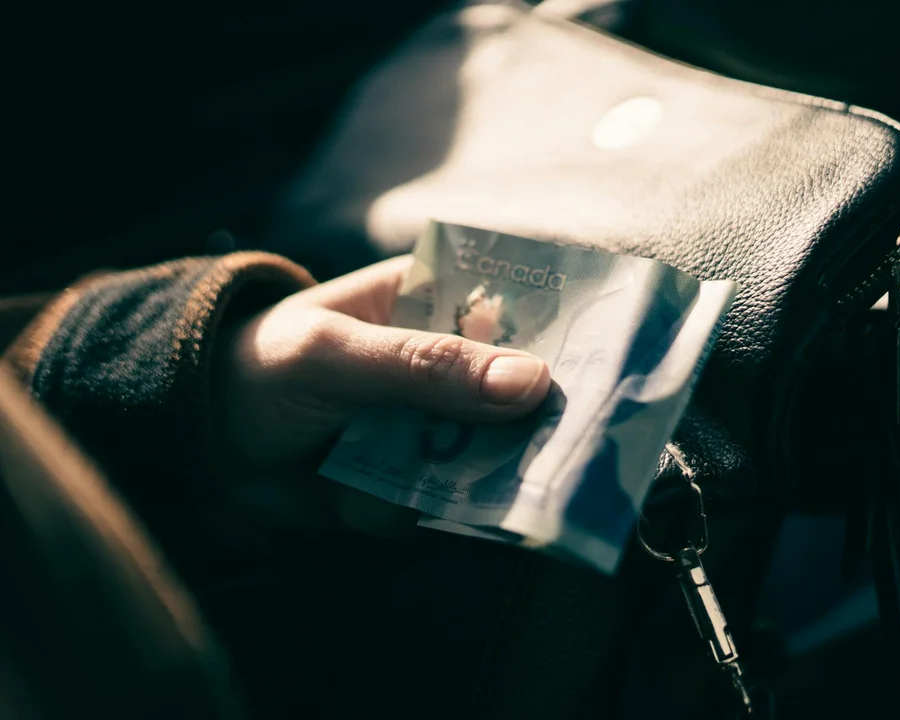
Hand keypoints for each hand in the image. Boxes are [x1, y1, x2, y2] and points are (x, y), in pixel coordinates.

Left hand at [212, 255, 550, 531]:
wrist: (191, 448)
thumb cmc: (257, 371)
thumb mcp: (335, 356)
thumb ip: (425, 367)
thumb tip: (530, 382)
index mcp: (428, 301)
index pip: (517, 308)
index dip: (564, 333)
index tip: (606, 364)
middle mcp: (442, 364)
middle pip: (517, 394)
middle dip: (522, 426)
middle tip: (537, 447)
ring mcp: (429, 426)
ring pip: (487, 458)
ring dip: (450, 477)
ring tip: (385, 471)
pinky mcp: (409, 481)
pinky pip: (439, 503)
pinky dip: (397, 508)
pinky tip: (348, 494)